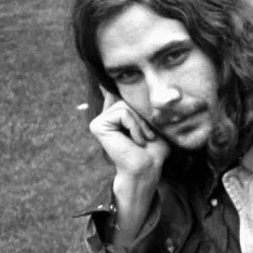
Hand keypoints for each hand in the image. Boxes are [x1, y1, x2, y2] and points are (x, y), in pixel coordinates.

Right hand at [90, 90, 167, 242]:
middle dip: (143, 117)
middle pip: (127, 98)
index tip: (145, 123)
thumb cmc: (154, 149)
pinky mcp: (97, 125)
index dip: (137, 99)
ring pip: (125, 105)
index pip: (124, 93)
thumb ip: (146, 106)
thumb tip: (138, 85)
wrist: (148, 168)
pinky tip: (136, 141)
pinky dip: (135, 127)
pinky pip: (122, 113)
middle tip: (147, 136)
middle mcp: (106, 115)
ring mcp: (99, 120)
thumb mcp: (154, 123)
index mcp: (116, 115)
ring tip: (142, 139)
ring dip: (141, 124)